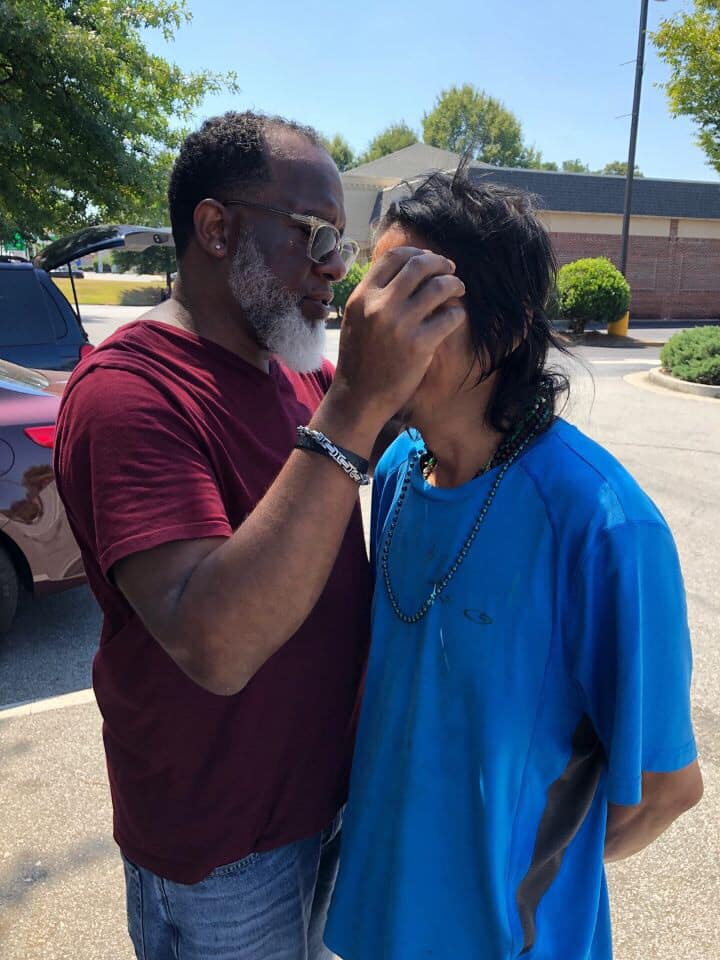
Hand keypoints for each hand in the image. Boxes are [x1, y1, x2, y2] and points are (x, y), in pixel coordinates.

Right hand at [329, 247, 465, 428]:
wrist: (358, 398)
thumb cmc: (359, 359)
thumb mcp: (356, 319)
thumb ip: (375, 294)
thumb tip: (405, 269)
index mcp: (362, 296)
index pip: (393, 257)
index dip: (416, 252)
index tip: (428, 259)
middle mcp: (380, 306)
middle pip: (419, 265)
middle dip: (441, 263)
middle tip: (450, 270)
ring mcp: (400, 325)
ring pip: (439, 287)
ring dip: (454, 284)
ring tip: (458, 290)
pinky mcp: (420, 345)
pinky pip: (450, 317)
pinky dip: (457, 314)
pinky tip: (455, 318)